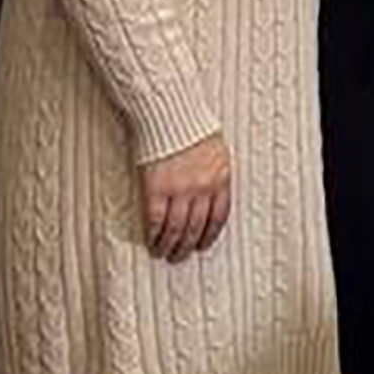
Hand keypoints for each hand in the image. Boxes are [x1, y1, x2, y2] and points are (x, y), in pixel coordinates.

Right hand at [138, 134, 233, 261]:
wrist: (171, 117)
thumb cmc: (193, 130)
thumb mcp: (217, 153)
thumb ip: (215, 176)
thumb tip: (211, 196)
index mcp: (222, 179)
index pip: (220, 216)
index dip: (210, 234)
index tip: (203, 245)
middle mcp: (203, 188)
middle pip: (197, 226)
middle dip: (188, 245)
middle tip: (180, 256)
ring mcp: (179, 189)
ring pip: (177, 227)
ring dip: (170, 244)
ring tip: (164, 253)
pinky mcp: (156, 188)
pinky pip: (155, 219)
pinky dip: (153, 233)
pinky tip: (151, 240)